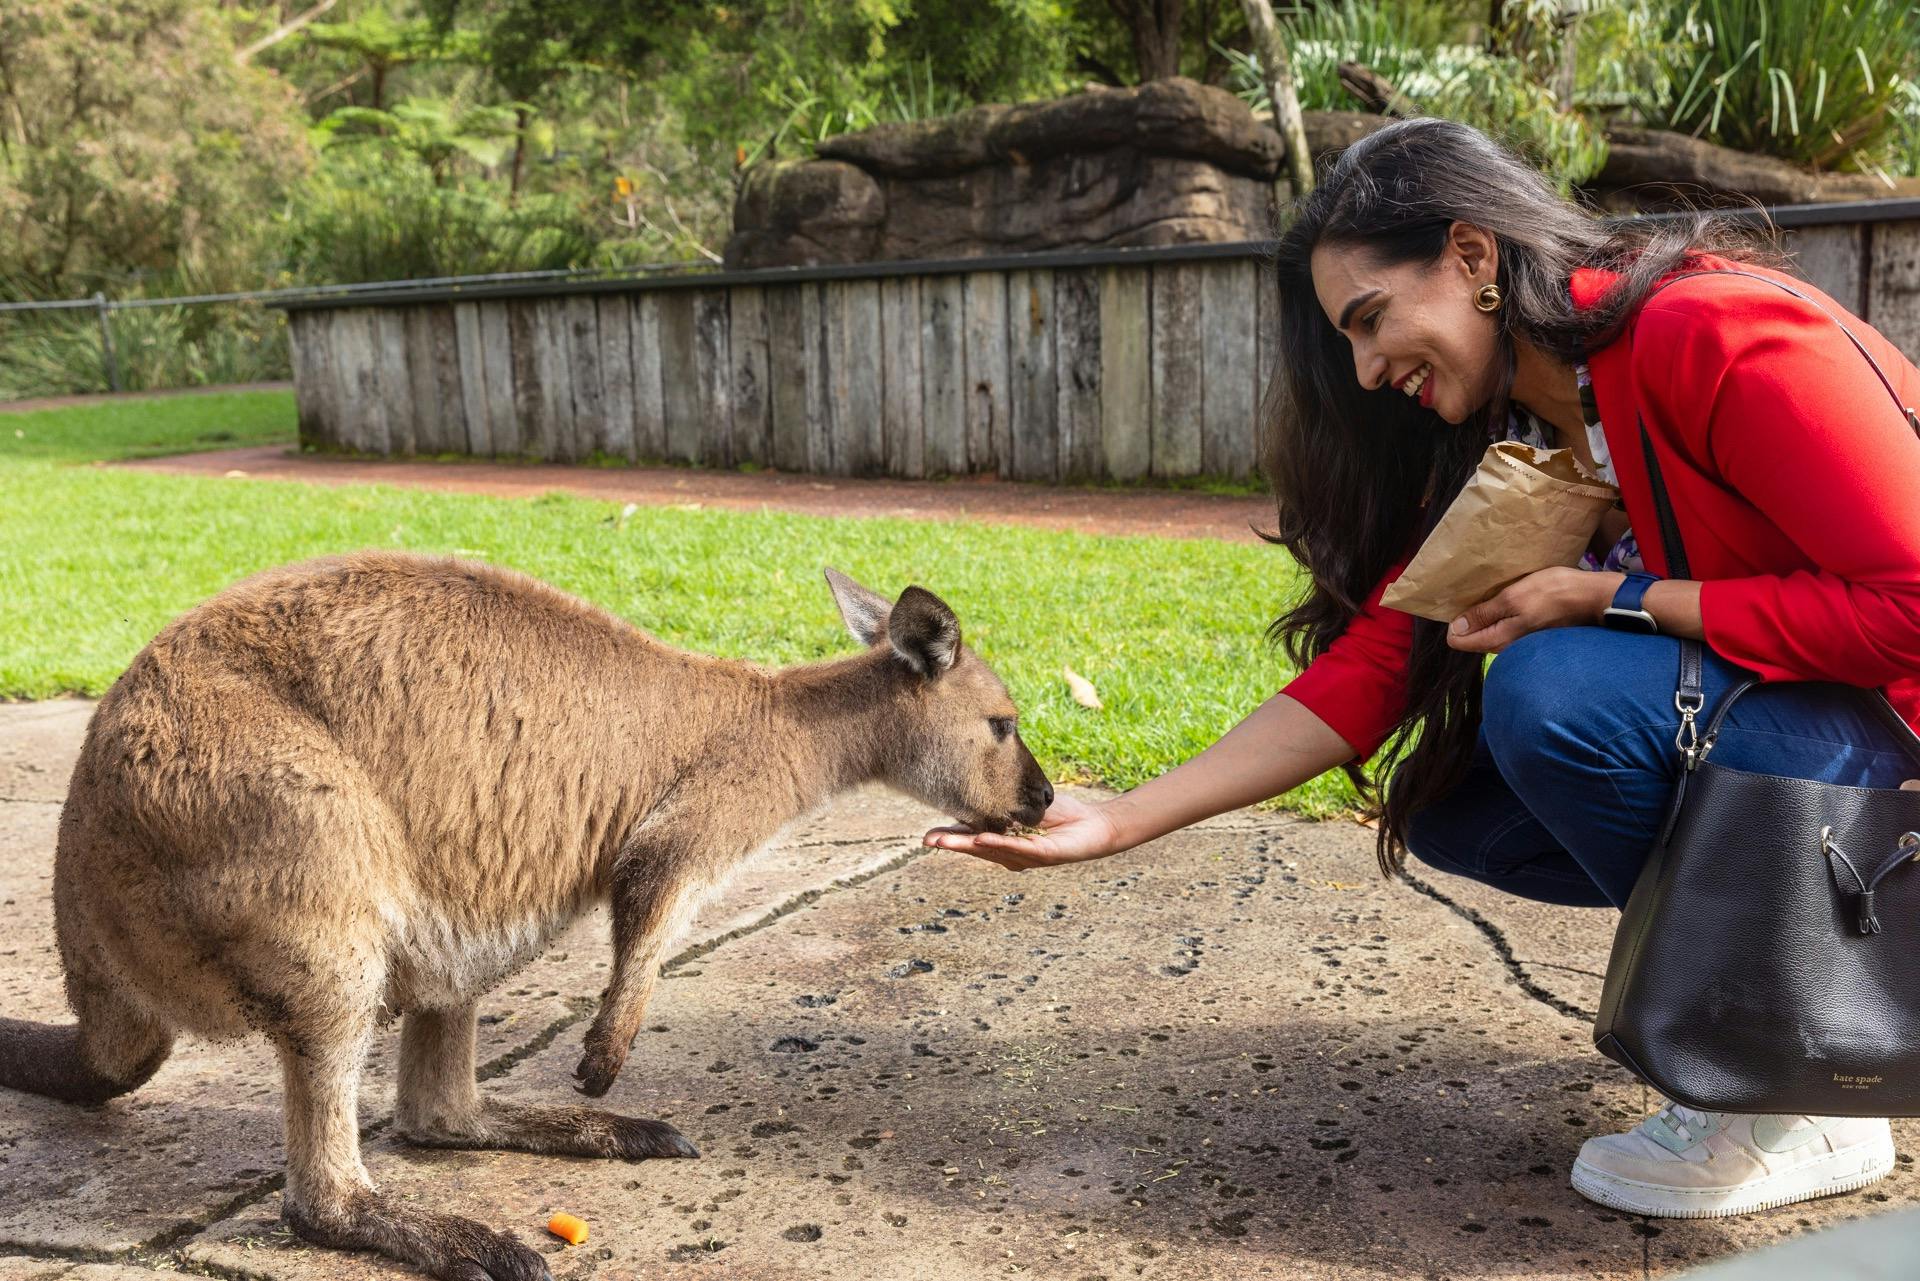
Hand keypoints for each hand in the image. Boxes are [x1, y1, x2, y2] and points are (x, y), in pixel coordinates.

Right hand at [922, 791, 1124, 870]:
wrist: (1095, 824)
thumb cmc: (1061, 815)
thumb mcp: (1025, 804)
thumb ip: (1003, 802)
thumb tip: (978, 786)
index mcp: (1005, 843)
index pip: (973, 838)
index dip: (951, 837)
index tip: (927, 836)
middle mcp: (1011, 855)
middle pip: (976, 848)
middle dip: (951, 844)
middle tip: (927, 841)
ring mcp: (1026, 857)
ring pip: (992, 850)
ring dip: (967, 845)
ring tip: (944, 841)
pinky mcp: (1044, 855)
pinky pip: (1018, 848)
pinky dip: (999, 843)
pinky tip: (981, 839)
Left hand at [1447, 567, 1615, 653]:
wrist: (1591, 598)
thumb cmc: (1552, 593)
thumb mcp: (1512, 598)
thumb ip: (1483, 614)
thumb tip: (1455, 629)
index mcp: (1497, 640)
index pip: (1458, 641)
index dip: (1454, 622)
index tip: (1460, 604)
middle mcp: (1505, 647)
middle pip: (1473, 637)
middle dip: (1468, 619)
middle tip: (1476, 595)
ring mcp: (1518, 641)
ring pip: (1488, 631)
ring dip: (1485, 615)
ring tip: (1492, 594)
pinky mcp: (1528, 633)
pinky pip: (1504, 627)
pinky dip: (1500, 615)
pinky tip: (1507, 600)